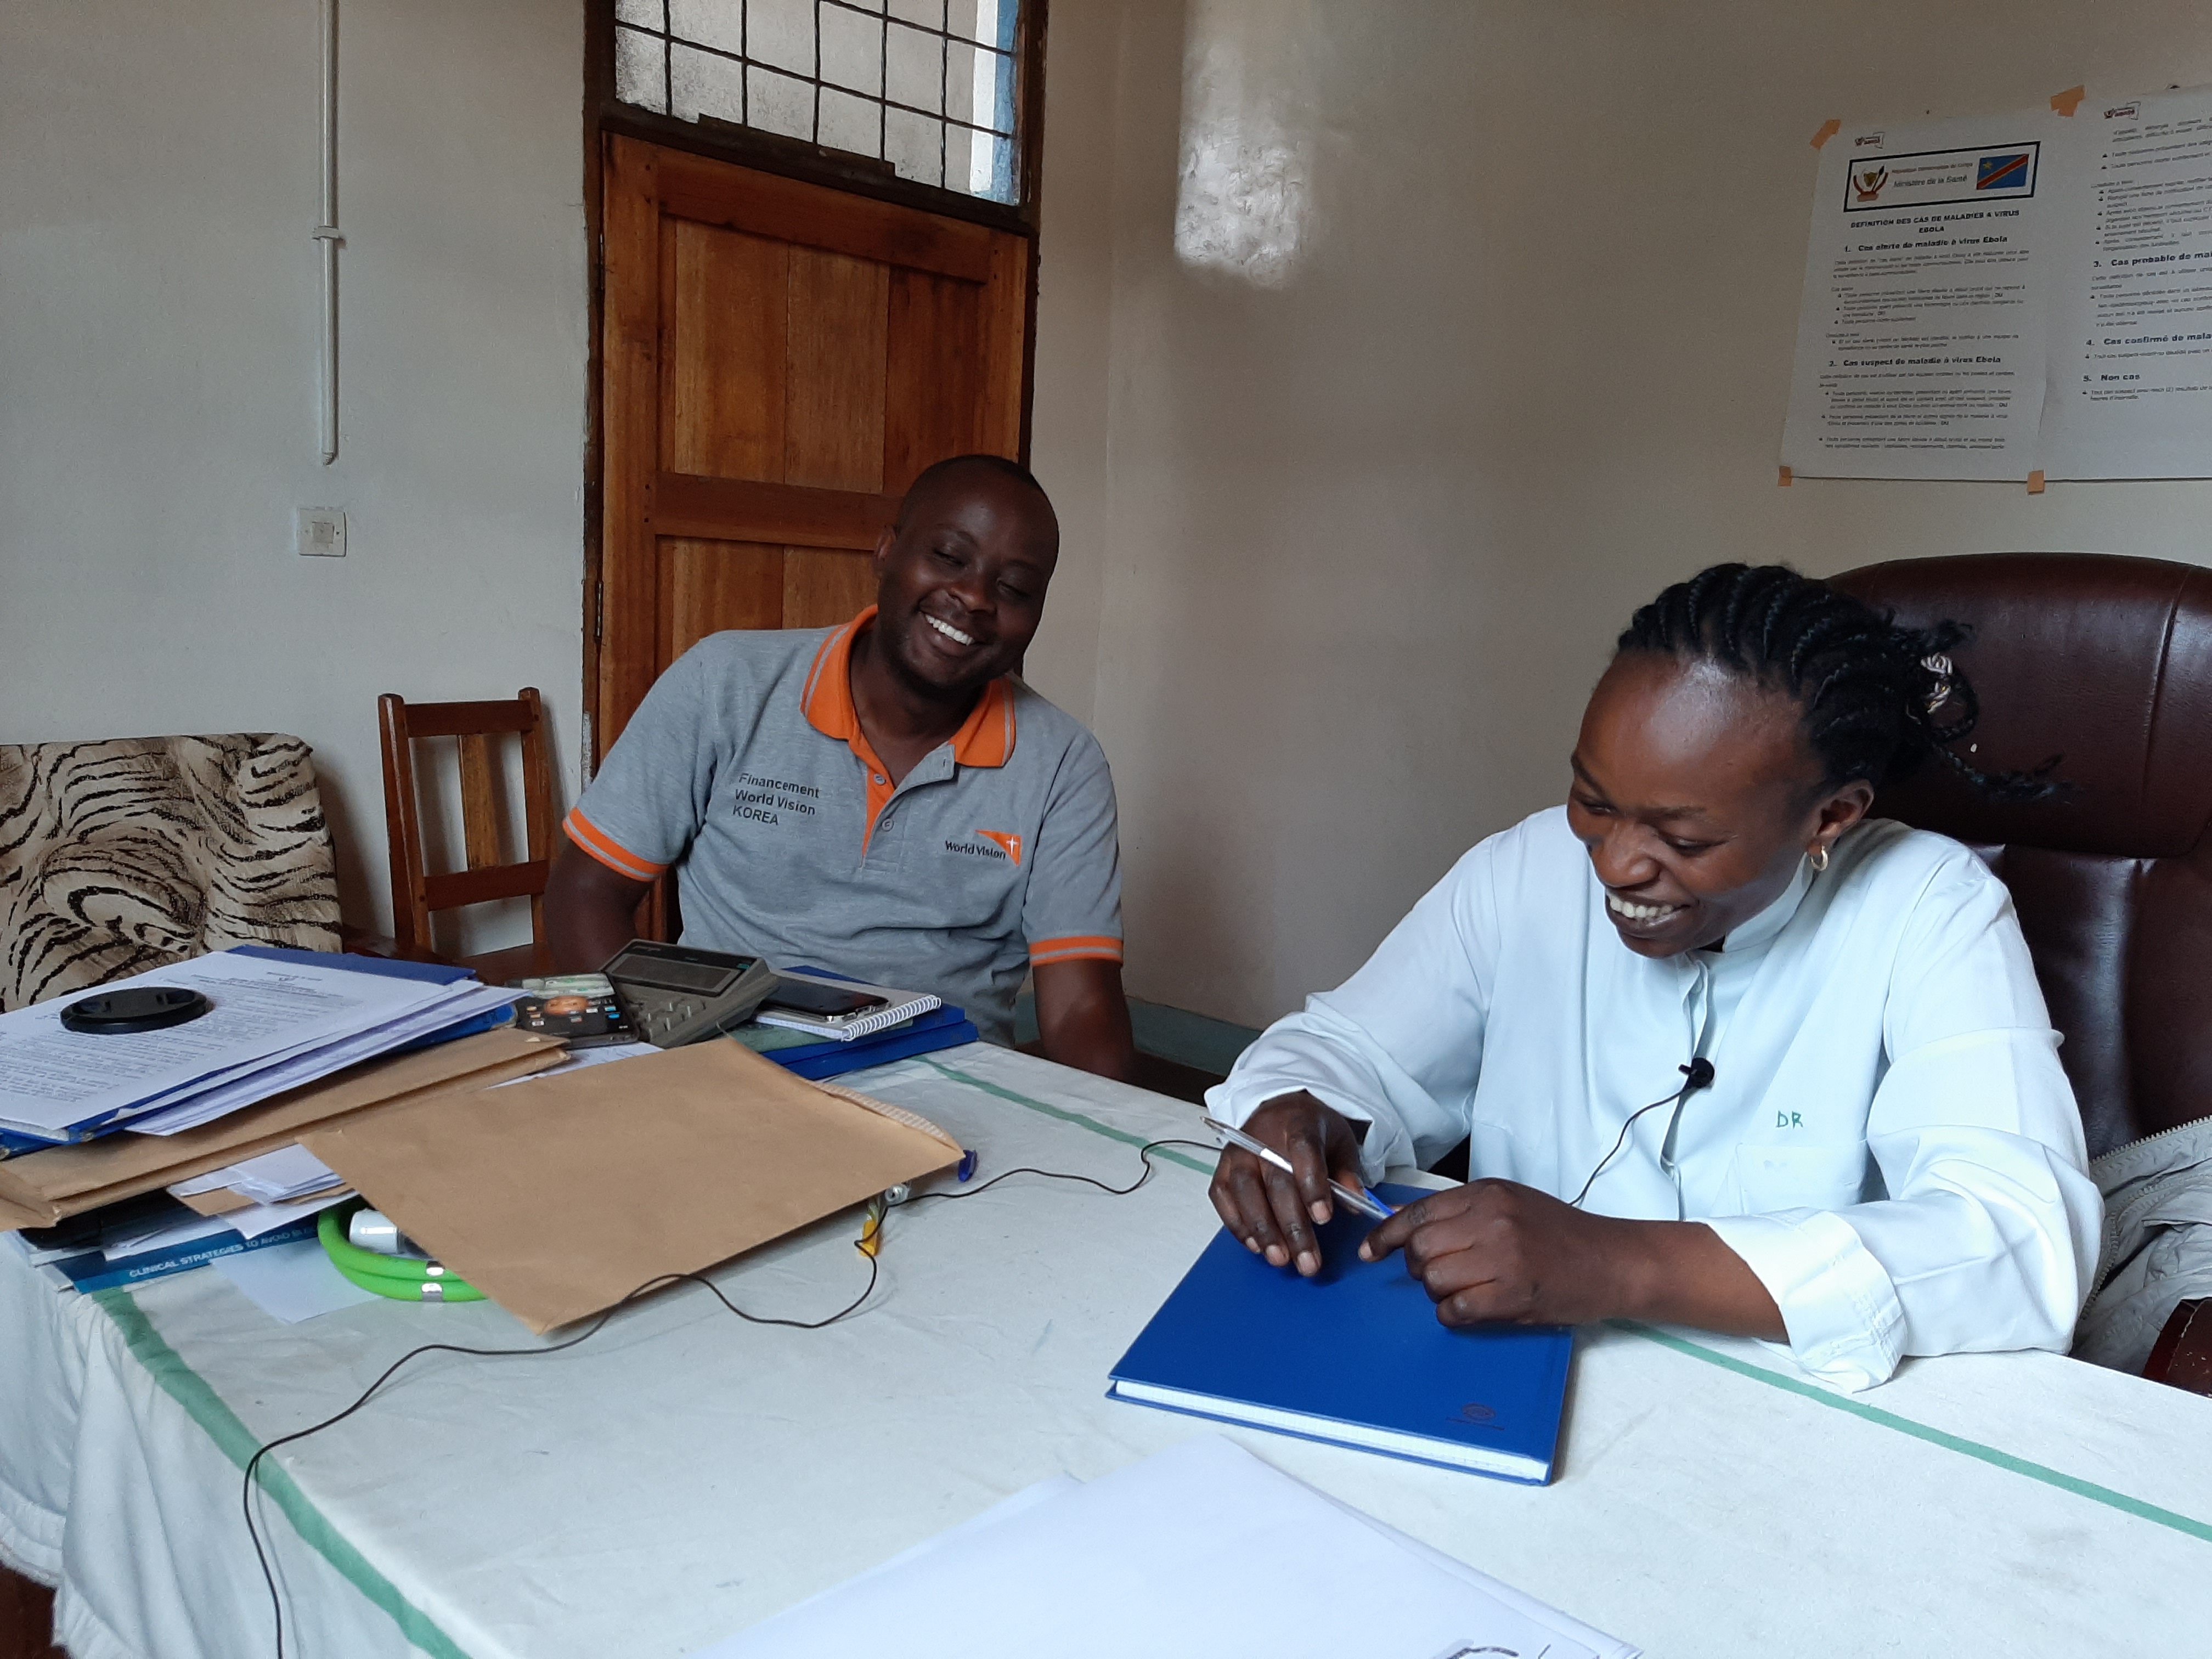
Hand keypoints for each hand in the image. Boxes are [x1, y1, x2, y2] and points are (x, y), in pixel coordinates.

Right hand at [1207, 1093, 1370, 1277]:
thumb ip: (1347, 1172)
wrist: (1281, 1112)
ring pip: (1244, 1191)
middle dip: (1291, 1225)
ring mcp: (1238, 1151)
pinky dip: (1237, 1224)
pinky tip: (1256, 1246)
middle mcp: (1262, 1136)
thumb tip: (1355, 1204)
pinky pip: (1222, 1197)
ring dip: (1262, 1230)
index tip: (1324, 1217)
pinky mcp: (1222, 1167)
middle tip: (1307, 1259)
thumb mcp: (1340, 1142)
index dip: (1312, 1185)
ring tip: (1280, 1259)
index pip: (1303, 1150)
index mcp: (1298, 1123)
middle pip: (1274, 1181)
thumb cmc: (1313, 1131)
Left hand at [1357, 1179, 1641, 1326]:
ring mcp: (1503, 1257)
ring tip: (1464, 1291)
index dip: (1385, 1236)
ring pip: (1433, 1279)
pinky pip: (1456, 1310)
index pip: (1416, 1213)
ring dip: (1438, 1292)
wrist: (1613, 1260)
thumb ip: (1462, 1211)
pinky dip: (1453, 1315)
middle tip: (1437, 1275)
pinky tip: (1471, 1310)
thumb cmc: (1562, 1234)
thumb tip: (1405, 1226)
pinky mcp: (1513, 1295)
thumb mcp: (1510, 1203)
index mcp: (1486, 1193)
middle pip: (1419, 1248)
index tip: (1371, 1252)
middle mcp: (1491, 1220)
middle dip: (1417, 1267)